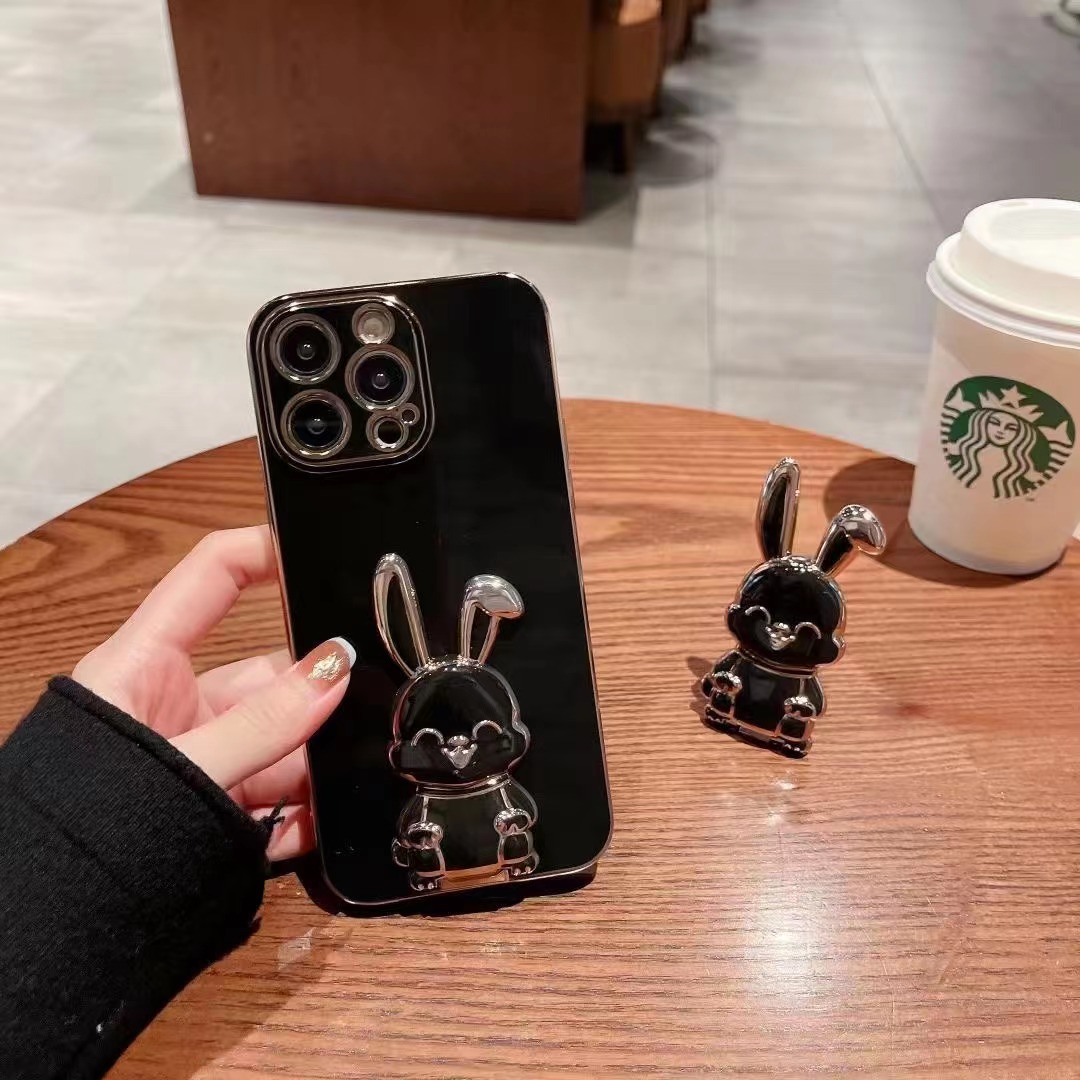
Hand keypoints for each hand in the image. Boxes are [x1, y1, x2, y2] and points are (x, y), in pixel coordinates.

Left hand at [72, 525, 352, 859]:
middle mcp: (175, 704)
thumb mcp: (180, 765)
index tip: (323, 549)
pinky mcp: (213, 807)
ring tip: (339, 778)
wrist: (43, 931)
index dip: (264, 549)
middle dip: (313, 693)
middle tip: (359, 702)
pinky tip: (319, 824)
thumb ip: (262, 723)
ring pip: (279, 741)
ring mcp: (199, 757)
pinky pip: (274, 799)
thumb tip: (334, 668)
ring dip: (311, 763)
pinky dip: (302, 814)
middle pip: (265, 674)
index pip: (212, 574)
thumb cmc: (76, 822)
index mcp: (146, 664)